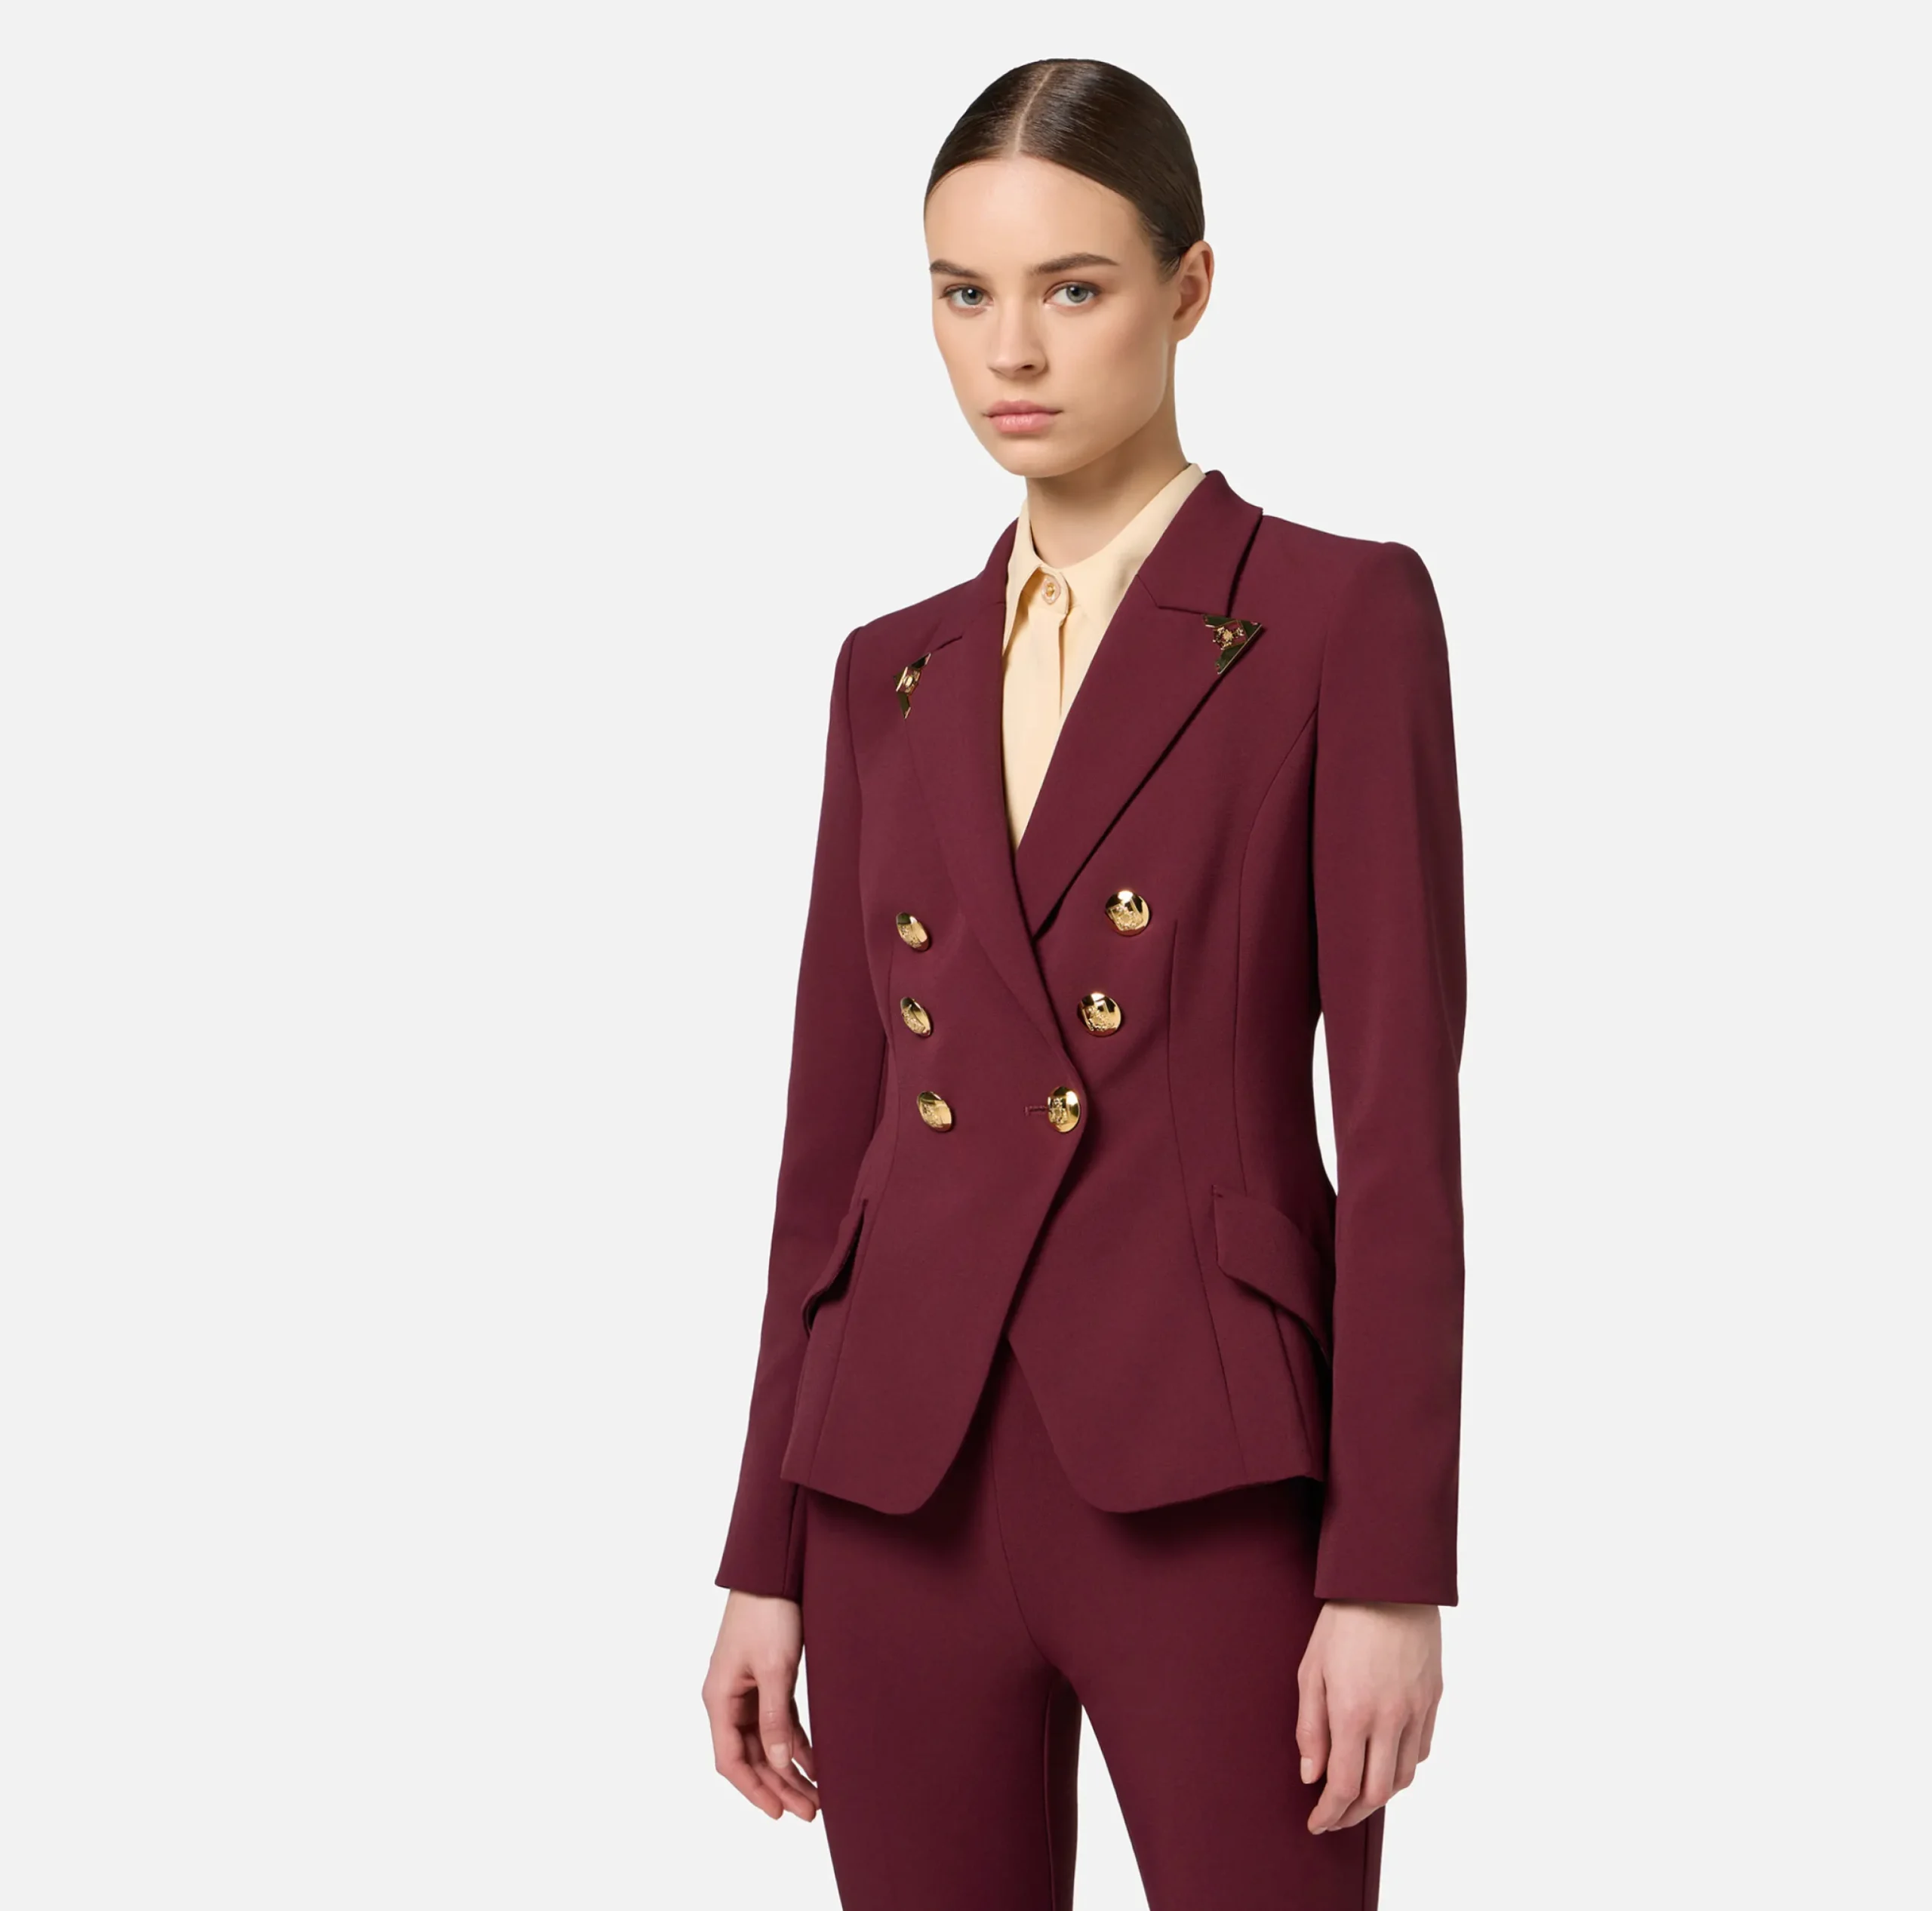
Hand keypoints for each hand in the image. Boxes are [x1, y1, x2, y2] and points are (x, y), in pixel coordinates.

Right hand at [702, 1589, 819, 1821]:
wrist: (773, 1569)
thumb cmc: (767, 1613)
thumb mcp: (774, 1668)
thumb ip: (774, 1718)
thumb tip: (778, 1764)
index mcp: (720, 1698)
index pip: (732, 1760)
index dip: (754, 1791)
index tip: (779, 1813)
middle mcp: (729, 1699)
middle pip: (752, 1756)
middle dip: (779, 1786)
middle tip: (811, 1811)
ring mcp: (748, 1690)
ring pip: (767, 1742)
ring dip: (789, 1768)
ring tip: (817, 1796)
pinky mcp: (767, 1679)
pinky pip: (779, 1721)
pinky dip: (796, 1743)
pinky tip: (816, 1762)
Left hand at [1296, 1600, 1441, 1833]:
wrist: (1389, 1584)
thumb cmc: (1342, 1623)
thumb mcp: (1310, 1671)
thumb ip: (1310, 1727)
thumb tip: (1311, 1776)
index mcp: (1353, 1712)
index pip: (1344, 1786)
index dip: (1329, 1813)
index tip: (1317, 1823)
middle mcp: (1390, 1719)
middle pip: (1377, 1793)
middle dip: (1353, 1815)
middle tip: (1334, 1818)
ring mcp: (1417, 1711)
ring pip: (1404, 1778)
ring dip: (1380, 1797)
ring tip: (1358, 1797)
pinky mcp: (1434, 1701)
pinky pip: (1421, 1751)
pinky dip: (1402, 1768)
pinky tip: (1385, 1763)